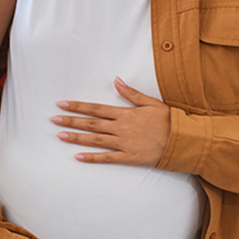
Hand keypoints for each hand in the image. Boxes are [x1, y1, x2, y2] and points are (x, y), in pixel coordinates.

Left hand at [52, 77, 171, 166]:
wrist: (184, 141)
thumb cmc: (169, 121)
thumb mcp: (151, 103)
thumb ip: (131, 93)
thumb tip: (116, 80)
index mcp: (125, 114)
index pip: (95, 109)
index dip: (78, 106)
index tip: (62, 104)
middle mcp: (121, 128)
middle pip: (91, 124)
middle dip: (71, 121)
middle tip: (53, 119)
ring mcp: (124, 143)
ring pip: (95, 140)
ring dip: (76, 138)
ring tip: (59, 135)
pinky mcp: (130, 157)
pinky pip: (108, 158)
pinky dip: (93, 158)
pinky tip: (78, 157)